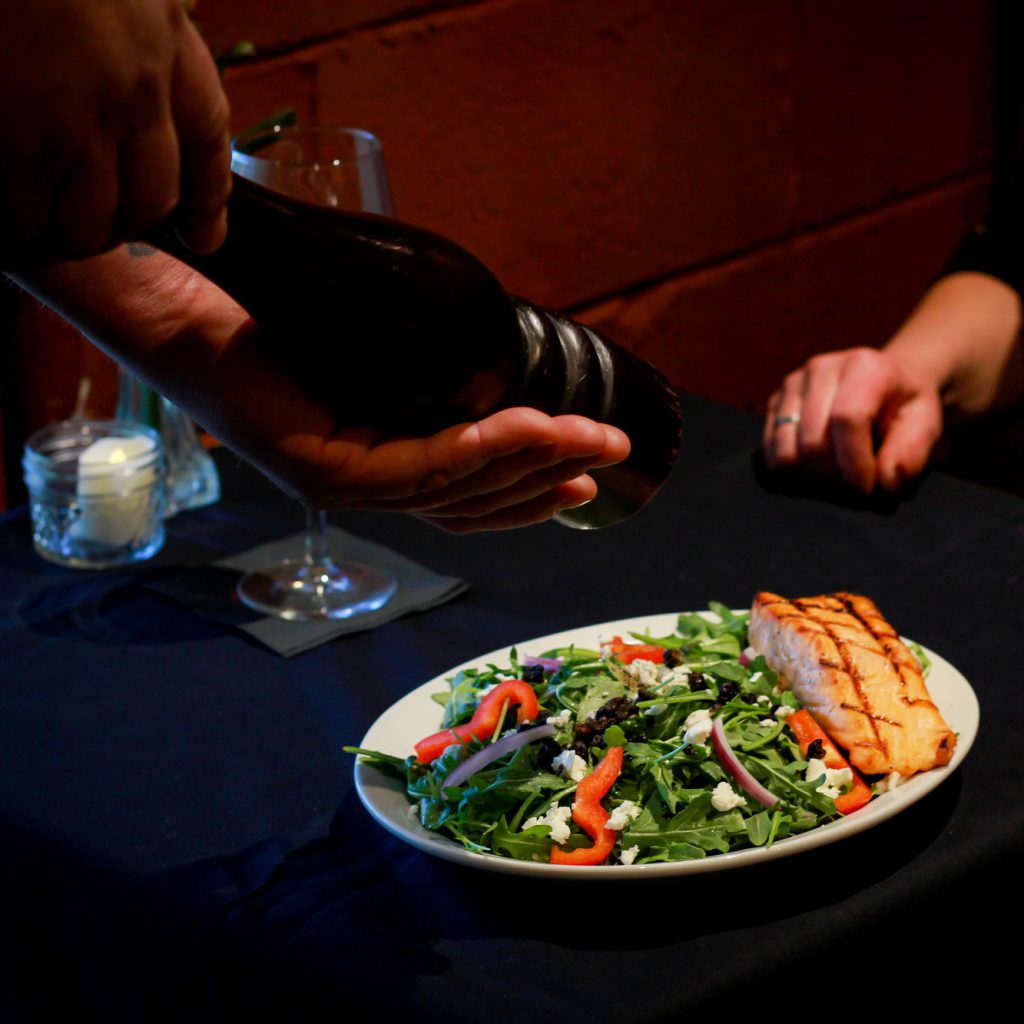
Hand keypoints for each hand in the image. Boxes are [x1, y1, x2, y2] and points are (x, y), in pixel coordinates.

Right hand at [0, 1, 229, 266]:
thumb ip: (135, 16)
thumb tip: (141, 69)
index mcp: (162, 35)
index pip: (207, 135)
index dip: (209, 197)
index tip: (206, 238)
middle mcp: (133, 89)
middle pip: (152, 199)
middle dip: (124, 225)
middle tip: (89, 228)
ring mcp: (76, 118)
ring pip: (91, 221)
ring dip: (66, 235)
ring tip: (33, 228)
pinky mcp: (18, 136)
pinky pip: (21, 211)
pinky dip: (11, 227)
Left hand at [10, 247, 630, 531]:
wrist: (187, 296)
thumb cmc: (277, 314)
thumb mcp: (374, 347)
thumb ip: (428, 376)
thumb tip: (502, 367)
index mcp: (378, 465)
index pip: (468, 495)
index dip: (533, 488)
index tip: (588, 470)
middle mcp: (364, 486)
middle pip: (473, 500)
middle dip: (549, 477)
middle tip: (612, 455)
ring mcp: (343, 484)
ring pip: (455, 487)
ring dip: (531, 462)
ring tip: (589, 438)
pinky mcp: (321, 469)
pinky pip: (419, 464)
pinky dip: (480, 444)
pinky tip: (529, 424)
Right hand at [762, 347, 942, 492]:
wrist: (882, 385)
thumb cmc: (904, 408)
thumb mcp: (926, 425)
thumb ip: (913, 452)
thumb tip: (887, 480)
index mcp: (864, 365)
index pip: (846, 419)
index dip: (855, 464)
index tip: (867, 488)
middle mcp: (822, 368)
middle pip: (812, 441)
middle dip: (834, 476)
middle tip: (854, 486)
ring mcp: (793, 383)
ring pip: (786, 451)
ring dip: (811, 477)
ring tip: (836, 476)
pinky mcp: (775, 401)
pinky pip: (770, 451)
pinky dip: (791, 471)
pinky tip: (816, 469)